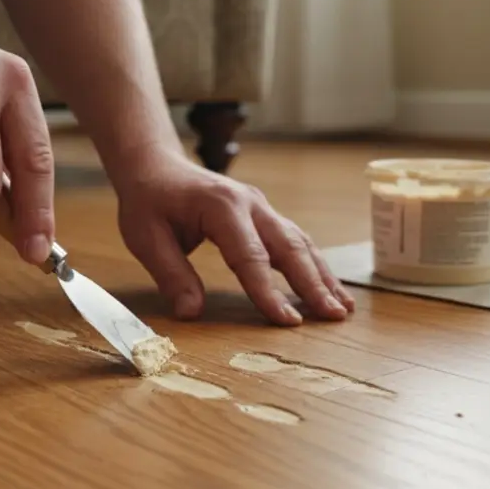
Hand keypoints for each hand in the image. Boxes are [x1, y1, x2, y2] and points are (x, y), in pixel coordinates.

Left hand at [114, 155, 355, 325]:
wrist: (156, 166)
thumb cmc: (149, 201)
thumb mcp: (146, 238)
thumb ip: (171, 275)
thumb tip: (191, 313)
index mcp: (222, 207)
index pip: (250, 256)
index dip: (269, 292)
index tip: (288, 322)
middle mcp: (251, 204)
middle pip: (290, 246)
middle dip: (314, 284)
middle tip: (334, 316)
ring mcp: (262, 207)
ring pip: (300, 242)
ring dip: (323, 276)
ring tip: (343, 308)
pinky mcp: (265, 216)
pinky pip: (295, 240)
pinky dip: (314, 266)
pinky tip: (327, 288)